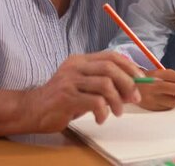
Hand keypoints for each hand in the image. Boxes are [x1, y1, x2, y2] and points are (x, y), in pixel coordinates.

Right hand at [20, 52, 144, 132]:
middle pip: (110, 68)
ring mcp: (69, 80)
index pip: (111, 56)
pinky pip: (95, 102)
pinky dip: (104, 112)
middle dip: (128, 83)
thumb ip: (104, 84)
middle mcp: (75, 66)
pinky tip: (101, 118)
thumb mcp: (83, 86)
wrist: (33, 110)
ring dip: (117, 101)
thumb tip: (132, 88)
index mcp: (81, 60)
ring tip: (117, 112)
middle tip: (134, 99)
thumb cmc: (62, 100)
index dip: (129, 67)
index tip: (141, 80)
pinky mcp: (66, 97)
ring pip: (105, 85)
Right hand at [137, 69, 174, 110]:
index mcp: (156, 74)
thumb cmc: (146, 80)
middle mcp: (154, 85)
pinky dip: (172, 105)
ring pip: (174, 101)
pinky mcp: (151, 107)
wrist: (126, 88)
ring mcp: (152, 97)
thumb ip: (171, 76)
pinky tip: (170, 101)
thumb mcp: (156, 73)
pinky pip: (167, 107)